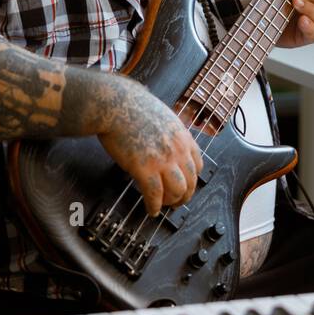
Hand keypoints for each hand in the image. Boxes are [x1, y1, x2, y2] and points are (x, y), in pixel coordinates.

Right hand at [96, 80, 203, 216]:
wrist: (116, 104)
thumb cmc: (132, 106)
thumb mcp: (162, 116)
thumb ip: (169, 132)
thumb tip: (165, 141)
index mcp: (183, 136)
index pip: (197, 165)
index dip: (192, 179)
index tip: (186, 185)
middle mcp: (177, 150)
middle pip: (191, 181)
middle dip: (185, 195)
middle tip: (177, 202)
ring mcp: (162, 160)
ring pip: (177, 191)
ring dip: (172, 202)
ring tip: (164, 206)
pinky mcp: (144, 168)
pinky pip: (154, 194)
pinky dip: (154, 206)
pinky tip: (151, 210)